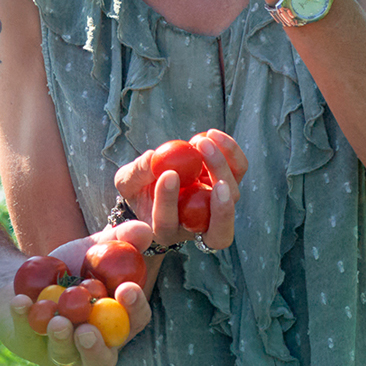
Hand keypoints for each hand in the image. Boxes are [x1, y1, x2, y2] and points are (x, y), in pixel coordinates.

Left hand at [0, 234, 154, 365]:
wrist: (25, 277)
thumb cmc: (72, 268)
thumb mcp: (96, 248)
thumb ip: (122, 239)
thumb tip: (145, 231)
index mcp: (117, 324)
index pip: (135, 322)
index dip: (135, 308)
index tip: (127, 289)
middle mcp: (93, 346)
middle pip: (102, 359)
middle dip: (96, 347)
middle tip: (87, 330)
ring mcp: (61, 351)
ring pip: (64, 355)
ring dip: (61, 340)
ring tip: (57, 321)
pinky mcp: (30, 346)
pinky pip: (27, 336)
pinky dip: (24, 318)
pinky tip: (21, 301)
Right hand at [111, 128, 247, 253]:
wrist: (158, 182)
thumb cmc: (139, 188)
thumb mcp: (127, 182)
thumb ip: (134, 174)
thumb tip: (152, 158)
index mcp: (165, 231)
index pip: (169, 223)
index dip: (169, 201)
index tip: (168, 174)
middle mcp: (196, 226)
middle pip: (218, 228)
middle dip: (218, 202)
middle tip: (206, 173)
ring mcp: (215, 207)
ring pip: (232, 196)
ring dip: (221, 166)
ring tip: (202, 141)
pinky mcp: (227, 185)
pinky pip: (238, 171)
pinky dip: (230, 152)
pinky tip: (212, 135)